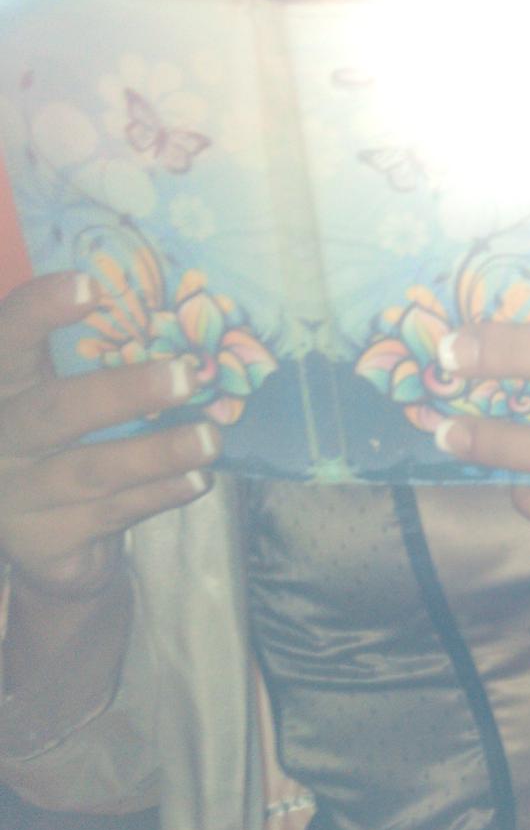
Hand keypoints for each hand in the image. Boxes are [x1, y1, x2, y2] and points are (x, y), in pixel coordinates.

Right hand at [0, 272, 221, 598]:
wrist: (41, 535)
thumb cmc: (60, 440)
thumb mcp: (54, 390)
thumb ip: (92, 358)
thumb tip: (186, 314)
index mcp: (0, 385)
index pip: (7, 340)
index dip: (39, 311)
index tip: (91, 287)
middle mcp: (0, 437)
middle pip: (55, 411)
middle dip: (123, 393)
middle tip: (185, 376)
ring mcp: (18, 495)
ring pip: (92, 471)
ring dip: (156, 454)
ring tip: (209, 439)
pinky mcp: (47, 542)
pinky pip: (113, 514)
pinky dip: (159, 496)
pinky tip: (196, 480)